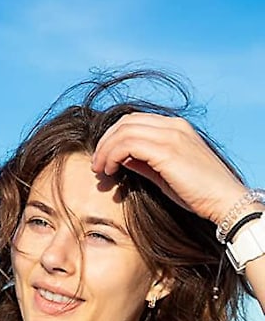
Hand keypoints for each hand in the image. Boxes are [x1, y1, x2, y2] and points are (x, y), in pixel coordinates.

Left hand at [91, 112, 245, 224]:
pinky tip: (110, 171)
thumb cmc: (196, 192)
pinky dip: (113, 156)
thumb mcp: (164, 174)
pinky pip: (128, 144)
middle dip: (105, 142)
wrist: (223, 200)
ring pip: (123, 131)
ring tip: (100, 171)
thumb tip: (122, 159)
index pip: (134, 121)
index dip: (113, 137)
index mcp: (175, 127)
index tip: (103, 159)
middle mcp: (173, 126)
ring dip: (105, 150)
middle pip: (125, 122)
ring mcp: (171, 135)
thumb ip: (143, 163)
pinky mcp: (167, 150)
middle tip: (96, 165)